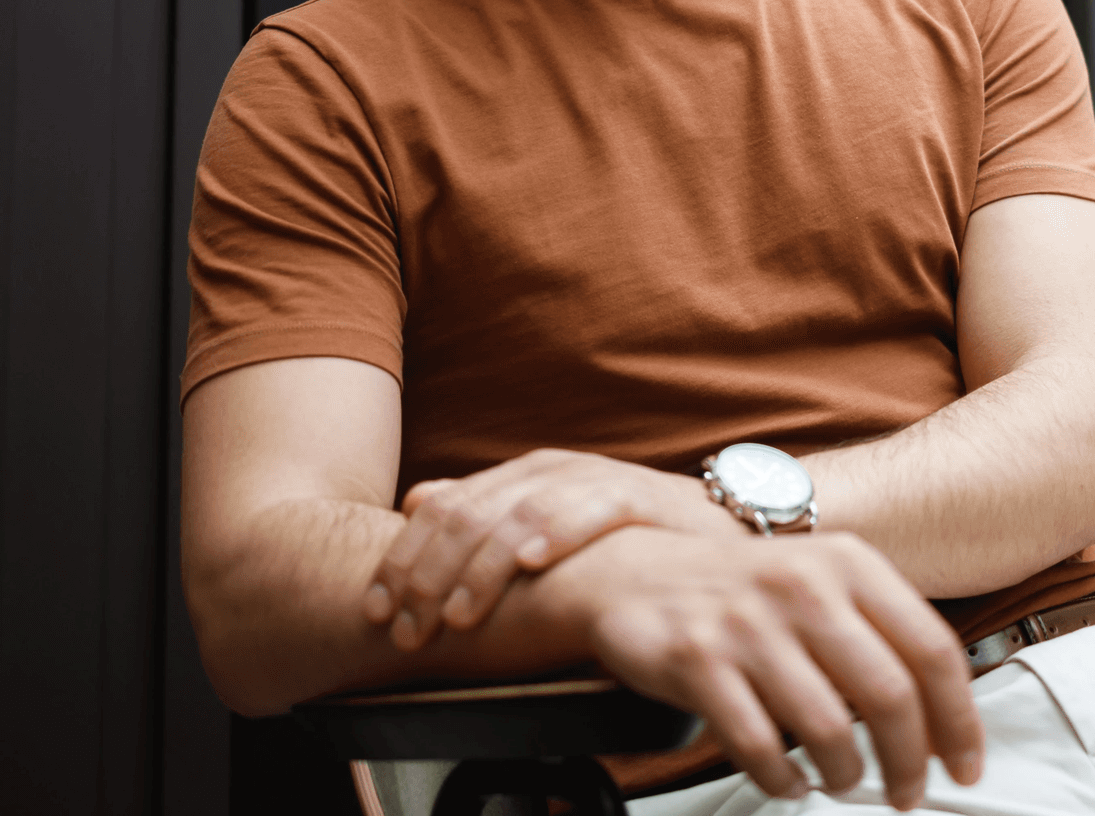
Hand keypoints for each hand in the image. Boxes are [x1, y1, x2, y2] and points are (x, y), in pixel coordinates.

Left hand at [368, 449, 737, 649]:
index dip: (404, 558)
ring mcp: (596, 478)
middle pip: (473, 512)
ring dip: (483, 566)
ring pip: (522, 512)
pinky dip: (558, 533)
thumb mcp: (548, 523)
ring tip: (459, 612)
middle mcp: (552, 470)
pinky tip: (532, 561)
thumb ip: (487, 512)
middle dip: (430, 572)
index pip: (444, 508)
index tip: (379, 609)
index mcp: (522, 476)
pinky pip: (593, 510)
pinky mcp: (641, 496)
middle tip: (409, 624)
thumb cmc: (627, 536)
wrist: (715, 524)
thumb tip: (417, 501)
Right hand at [552, 526, 984, 811]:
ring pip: (829, 730)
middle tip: (907, 792)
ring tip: (843, 779)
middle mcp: (803, 585)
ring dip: (847, 775)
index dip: (959, 719)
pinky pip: (761, 749)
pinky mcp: (699, 661)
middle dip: (910, 763)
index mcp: (847, 562)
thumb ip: (880, 631)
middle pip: (890, 696)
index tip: (966, 763)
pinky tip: (788, 780)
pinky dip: (784, 782)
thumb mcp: (820, 578)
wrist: (634, 569)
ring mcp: (749, 624)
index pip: (932, 648)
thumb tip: (942, 716)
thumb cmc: (742, 587)